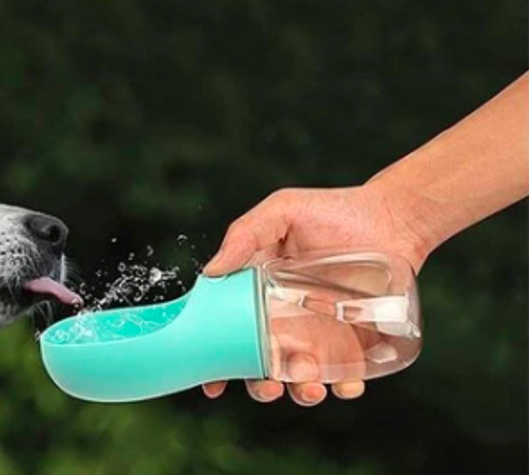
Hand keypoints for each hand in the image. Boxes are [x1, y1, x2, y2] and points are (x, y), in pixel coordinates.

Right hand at [201, 184, 429, 405]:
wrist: (392, 219)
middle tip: (269, 386)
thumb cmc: (333, 212)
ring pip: (300, 380)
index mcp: (258, 297)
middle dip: (260, 386)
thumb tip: (211, 272)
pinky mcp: (355, 346)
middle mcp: (285, 323)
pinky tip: (346, 383)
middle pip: (262, 368)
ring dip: (300, 391)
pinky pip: (345, 378)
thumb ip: (244, 236)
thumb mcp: (282, 211)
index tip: (214, 386)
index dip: (217, 364)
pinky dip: (343, 388)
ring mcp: (320, 338)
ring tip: (309, 383)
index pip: (230, 335)